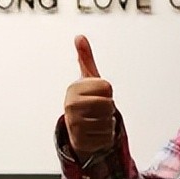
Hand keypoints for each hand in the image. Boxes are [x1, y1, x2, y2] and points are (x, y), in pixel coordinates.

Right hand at [63, 35, 115, 160]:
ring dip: (108, 122)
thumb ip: (85, 57)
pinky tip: (96, 133)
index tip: (97, 93)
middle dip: (109, 107)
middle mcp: (71, 106)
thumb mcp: (88, 78)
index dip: (108, 91)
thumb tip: (79, 36)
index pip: (107, 87)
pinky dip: (106, 136)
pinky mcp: (81, 142)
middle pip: (109, 105)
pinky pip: (107, 137)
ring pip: (109, 122)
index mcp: (74, 88)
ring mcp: (74, 125)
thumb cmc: (86, 98)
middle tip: (99, 108)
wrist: (78, 126)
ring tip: (96, 120)